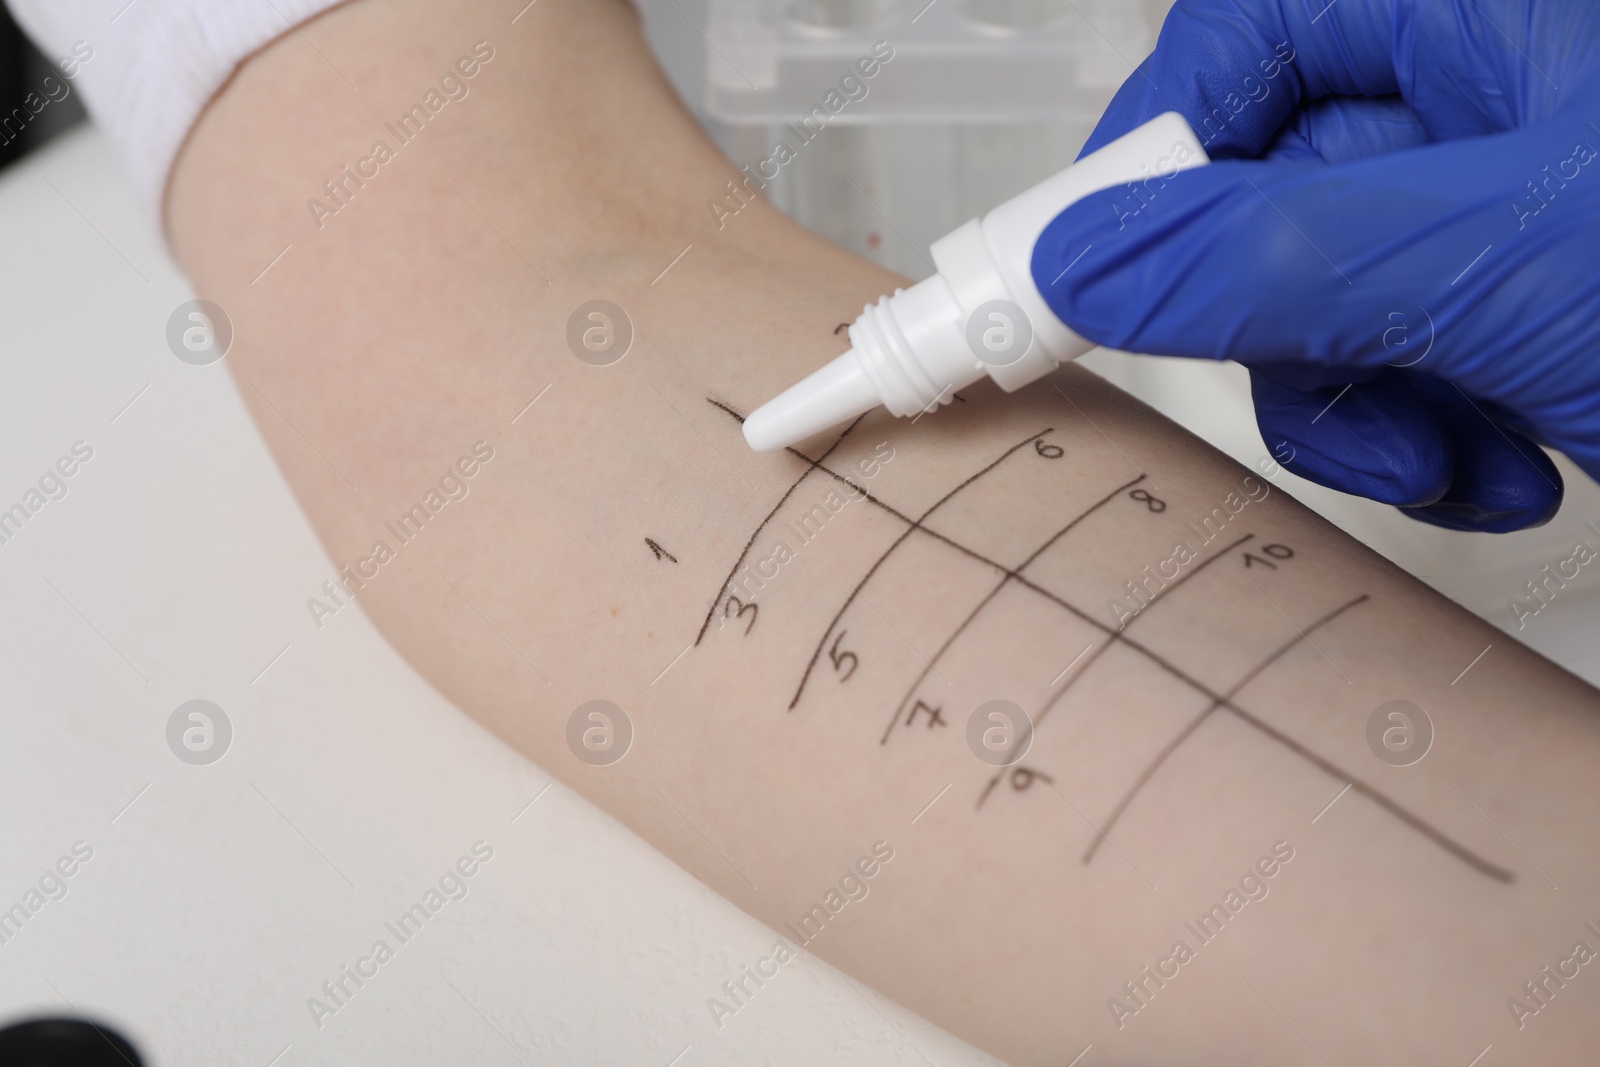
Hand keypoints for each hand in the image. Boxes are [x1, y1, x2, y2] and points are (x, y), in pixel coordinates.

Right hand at [1032, 0, 1599, 530]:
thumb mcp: (1501, 265)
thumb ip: (1276, 259)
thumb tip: (1084, 264)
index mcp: (1481, 20)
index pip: (1243, 45)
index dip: (1149, 155)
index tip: (1086, 276)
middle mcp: (1484, 108)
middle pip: (1267, 205)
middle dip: (1286, 340)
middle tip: (1325, 399)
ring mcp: (1504, 219)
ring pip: (1324, 311)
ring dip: (1361, 417)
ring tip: (1448, 464)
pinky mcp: (1526, 317)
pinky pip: (1404, 374)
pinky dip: (1432, 444)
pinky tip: (1510, 474)